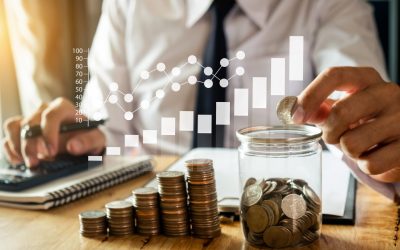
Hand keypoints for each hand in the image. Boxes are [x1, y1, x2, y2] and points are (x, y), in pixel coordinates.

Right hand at [2, 98, 104, 167]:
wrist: (81, 140)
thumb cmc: (88, 136)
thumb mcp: (96, 139)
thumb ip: (88, 142)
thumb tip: (73, 146)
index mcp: (63, 108)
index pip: (51, 115)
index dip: (48, 133)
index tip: (51, 152)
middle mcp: (44, 110)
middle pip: (31, 123)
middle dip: (31, 145)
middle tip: (36, 162)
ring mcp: (31, 118)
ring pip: (15, 126)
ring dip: (18, 146)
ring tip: (29, 162)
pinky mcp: (21, 129)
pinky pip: (9, 134)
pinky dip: (10, 147)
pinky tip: (19, 160)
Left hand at [293, 67, 399, 182]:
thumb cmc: (366, 119)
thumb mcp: (344, 107)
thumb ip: (319, 108)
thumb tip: (290, 110)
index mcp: (367, 78)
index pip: (333, 76)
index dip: (310, 96)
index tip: (295, 117)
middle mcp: (388, 92)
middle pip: (339, 113)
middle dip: (329, 133)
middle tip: (335, 137)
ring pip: (352, 143)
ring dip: (349, 152)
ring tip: (361, 145)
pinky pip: (370, 164)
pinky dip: (366, 166)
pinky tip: (376, 156)